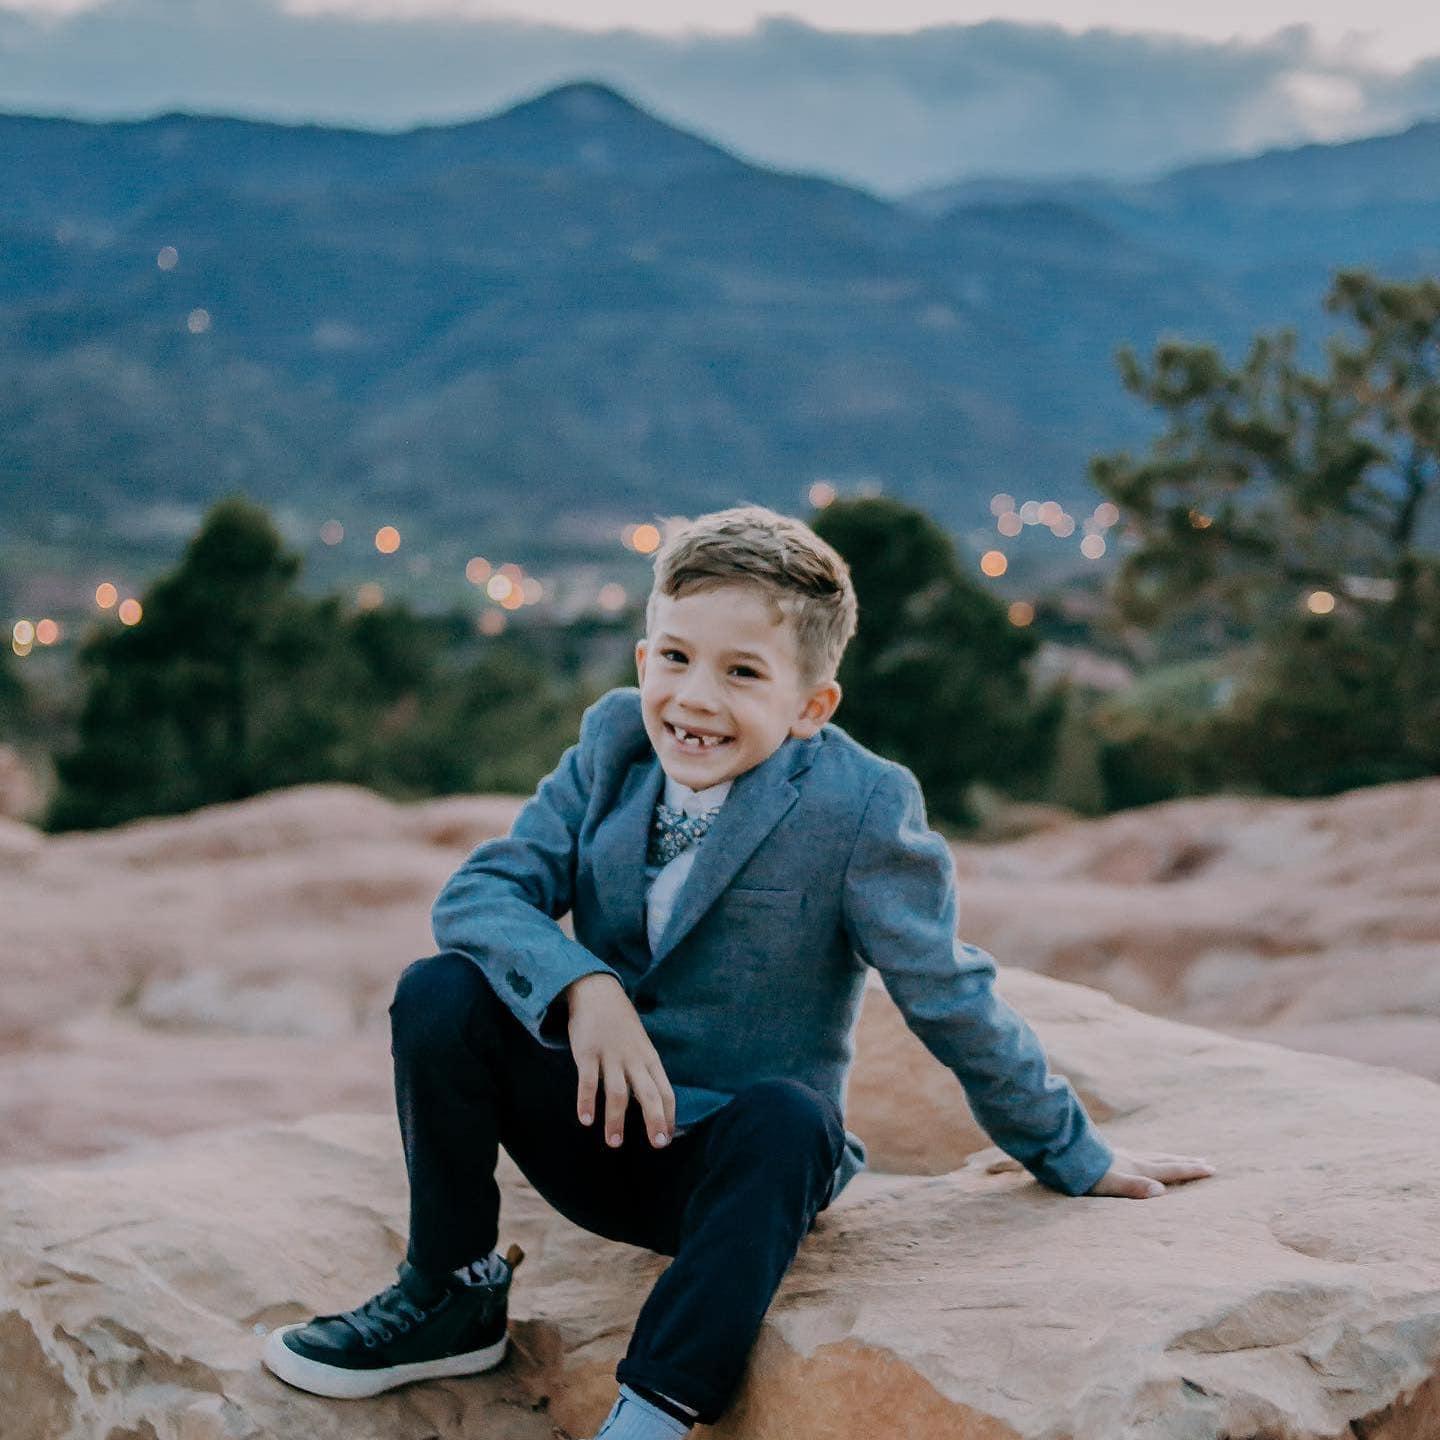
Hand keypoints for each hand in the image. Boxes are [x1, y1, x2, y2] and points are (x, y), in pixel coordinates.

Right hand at [563, 973, 675, 1150]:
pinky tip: (586, 1120)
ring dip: (616, 1119)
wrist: (598, 991)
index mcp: (649, 1059)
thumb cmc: (621, 1025)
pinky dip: (587, 1101)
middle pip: (649, 1093)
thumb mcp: (641, 1046)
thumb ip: (645, 1073)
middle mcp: (634, 1059)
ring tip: (614, 1143)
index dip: (668, 1116)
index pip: (666, 1091)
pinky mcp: (587, 1053)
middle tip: (657, 1145)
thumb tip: (653, 1104)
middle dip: (654, 1119)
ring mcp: (611, 1056)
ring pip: (618, 1092)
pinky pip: (589, 1081)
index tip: (667, 1139)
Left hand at [1087, 1148, 1214, 1198]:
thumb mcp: (1111, 1184)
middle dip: (1186, 1162)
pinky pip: (1138, 1155)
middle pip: (1166, 1159)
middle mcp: (1132, 1159)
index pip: (1170, 1169)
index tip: (1212, 1169)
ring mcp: (1121, 1156)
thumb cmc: (1085, 1174)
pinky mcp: (1109, 1155)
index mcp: (1137, 1168)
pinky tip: (1142, 1158)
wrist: (1062, 1153)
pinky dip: (1150, 1157)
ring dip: (1170, 1157)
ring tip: (1180, 1157)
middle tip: (1206, 1161)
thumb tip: (1162, 1191)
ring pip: (1153, 1155)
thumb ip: (1135, 1188)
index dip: (1191, 1170)